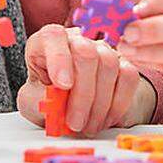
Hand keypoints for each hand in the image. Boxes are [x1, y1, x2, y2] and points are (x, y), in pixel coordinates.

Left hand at [17, 24, 155, 135]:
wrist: (69, 110)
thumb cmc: (48, 101)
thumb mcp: (34, 103)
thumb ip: (41, 99)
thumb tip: (54, 100)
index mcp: (46, 43)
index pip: (53, 36)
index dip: (59, 58)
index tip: (62, 85)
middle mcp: (76, 41)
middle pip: (86, 52)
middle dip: (82, 93)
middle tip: (75, 122)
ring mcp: (101, 50)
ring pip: (109, 65)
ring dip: (99, 104)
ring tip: (87, 126)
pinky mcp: (122, 63)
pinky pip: (128, 77)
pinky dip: (117, 104)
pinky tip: (104, 118)